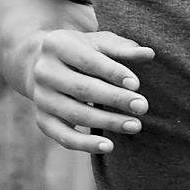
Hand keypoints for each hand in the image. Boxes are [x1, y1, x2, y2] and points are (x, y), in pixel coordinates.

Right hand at [28, 24, 153, 155]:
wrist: (42, 66)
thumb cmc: (80, 52)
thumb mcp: (98, 43)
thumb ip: (122, 49)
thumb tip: (149, 53)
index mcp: (57, 45)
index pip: (89, 61)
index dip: (113, 73)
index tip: (137, 84)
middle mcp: (44, 72)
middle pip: (82, 89)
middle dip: (115, 99)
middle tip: (142, 107)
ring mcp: (41, 98)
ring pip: (75, 114)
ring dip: (107, 122)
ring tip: (135, 126)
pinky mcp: (42, 120)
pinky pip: (63, 137)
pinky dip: (85, 144)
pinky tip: (108, 146)